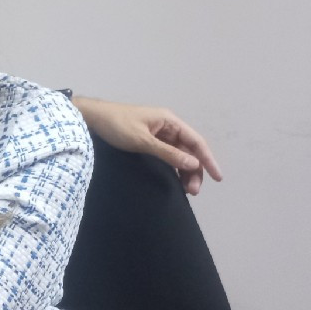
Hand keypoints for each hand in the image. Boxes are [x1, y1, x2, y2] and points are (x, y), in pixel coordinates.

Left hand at [72, 97, 222, 194]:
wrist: (92, 118)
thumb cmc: (117, 125)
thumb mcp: (142, 141)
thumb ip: (168, 153)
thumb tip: (193, 163)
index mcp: (170, 121)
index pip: (196, 141)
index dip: (208, 159)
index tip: (217, 177)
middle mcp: (168, 126)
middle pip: (189, 150)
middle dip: (195, 170)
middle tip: (193, 191)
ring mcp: (159, 133)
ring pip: (179, 154)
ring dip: (184, 170)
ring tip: (187, 190)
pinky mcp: (149, 140)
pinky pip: (168, 155)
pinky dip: (173, 167)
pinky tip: (176, 180)